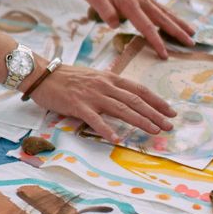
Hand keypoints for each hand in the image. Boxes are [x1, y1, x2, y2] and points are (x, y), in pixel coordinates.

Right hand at [33, 61, 175, 143]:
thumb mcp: (92, 76)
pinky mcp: (78, 105)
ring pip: (122, 109)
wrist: (42, 74)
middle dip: (155, 114)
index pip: (139, 90)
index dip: (156, 101)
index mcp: (109, 78)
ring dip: (140, 121)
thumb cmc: (66, 76)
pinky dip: (107, 130)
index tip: (171, 111)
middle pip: (135, 101)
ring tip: (154, 131)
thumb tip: (124, 95)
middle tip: (169, 125)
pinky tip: (117, 139)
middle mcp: (104, 85)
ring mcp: (92, 95)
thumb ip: (108, 85)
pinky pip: (95, 120)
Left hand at [74, 0, 194, 58]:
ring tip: (192, 31)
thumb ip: (103, 8)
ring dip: (178, 22)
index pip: (145, 26)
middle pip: (162, 18)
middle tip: (192, 44)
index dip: (156, 41)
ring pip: (164, 10)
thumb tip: (116, 25)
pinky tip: (174, 18)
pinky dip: (169, 12)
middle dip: (178, 32)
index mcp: (128, 2)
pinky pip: (158, 4)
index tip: (165, 54)